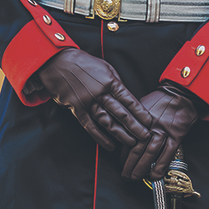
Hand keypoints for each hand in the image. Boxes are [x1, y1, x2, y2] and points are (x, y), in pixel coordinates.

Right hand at [30, 48, 160, 152]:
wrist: (58, 63)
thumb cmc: (85, 64)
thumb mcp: (106, 68)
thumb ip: (117, 83)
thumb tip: (129, 98)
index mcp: (110, 82)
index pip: (130, 100)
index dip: (141, 113)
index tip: (150, 122)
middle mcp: (100, 93)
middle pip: (121, 114)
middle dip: (135, 127)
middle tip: (146, 137)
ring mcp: (88, 102)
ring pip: (107, 122)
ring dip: (120, 134)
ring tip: (132, 143)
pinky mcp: (76, 108)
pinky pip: (90, 126)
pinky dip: (100, 137)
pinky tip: (110, 145)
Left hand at [121, 86, 201, 181]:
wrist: (182, 93)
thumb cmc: (162, 98)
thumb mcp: (143, 105)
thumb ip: (135, 120)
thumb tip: (128, 136)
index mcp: (139, 118)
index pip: (127, 139)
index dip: (123, 155)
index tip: (121, 164)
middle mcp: (149, 126)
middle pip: (136, 149)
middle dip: (129, 165)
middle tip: (126, 176)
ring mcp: (163, 131)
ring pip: (150, 154)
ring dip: (141, 168)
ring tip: (136, 178)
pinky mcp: (176, 135)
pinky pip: (167, 154)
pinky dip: (161, 166)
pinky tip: (155, 175)